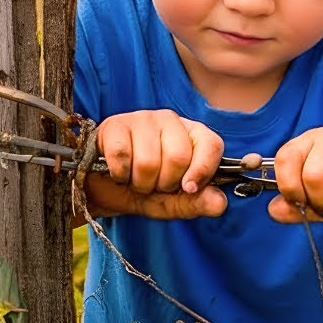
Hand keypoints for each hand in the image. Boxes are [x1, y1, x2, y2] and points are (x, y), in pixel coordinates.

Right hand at [88, 110, 226, 218]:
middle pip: (179, 157)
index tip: (188, 189)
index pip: (211, 145)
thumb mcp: (173, 203)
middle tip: (155, 185)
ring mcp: (142, 119)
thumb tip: (220, 204)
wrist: (102, 188)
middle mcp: (171, 121)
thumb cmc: (144, 190)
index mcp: (193, 135)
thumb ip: (198, 203)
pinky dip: (119, 174)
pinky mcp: (115, 125)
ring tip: (136, 179)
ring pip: (149, 161)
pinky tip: (119, 172)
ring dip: (140, 182)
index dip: (202, 171)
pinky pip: (122, 156)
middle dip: (164, 183)